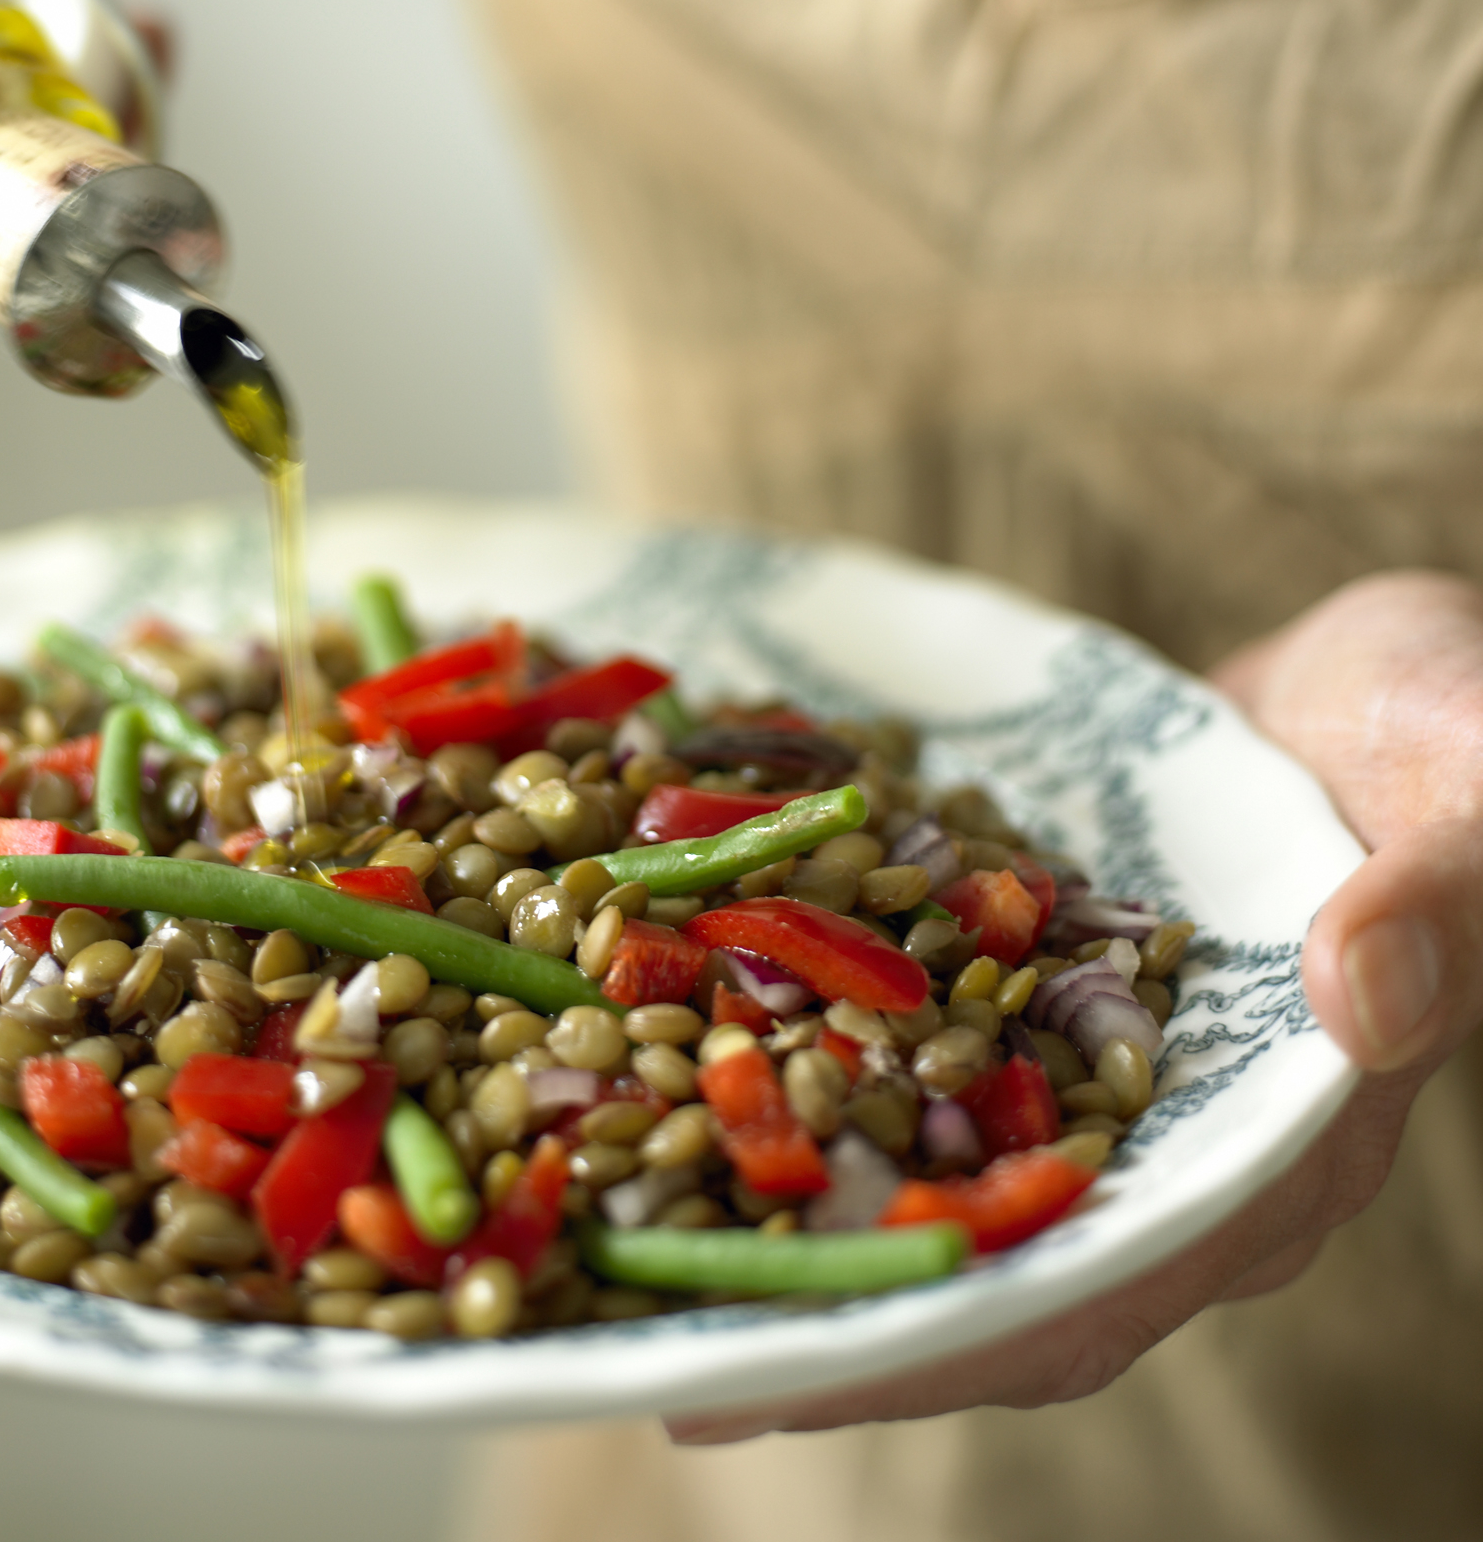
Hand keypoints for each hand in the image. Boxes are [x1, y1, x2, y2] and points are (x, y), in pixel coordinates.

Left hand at [669, 570, 1482, 1443]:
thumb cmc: (1461, 730)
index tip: (817, 1368)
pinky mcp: (1037, 993)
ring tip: (644, 1235)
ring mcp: (1095, 1067)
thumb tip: (1364, 992)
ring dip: (806, 1198)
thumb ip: (1440, 899)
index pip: (1118, 1275)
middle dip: (840, 1307)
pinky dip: (816, 1060)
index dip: (967, 1328)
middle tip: (674, 1348)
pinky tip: (693, 1047)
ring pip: (938, 1165)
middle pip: (994, 1259)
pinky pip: (918, 1049)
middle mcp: (1173, 1138)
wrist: (1382, 676)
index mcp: (1286, 1143)